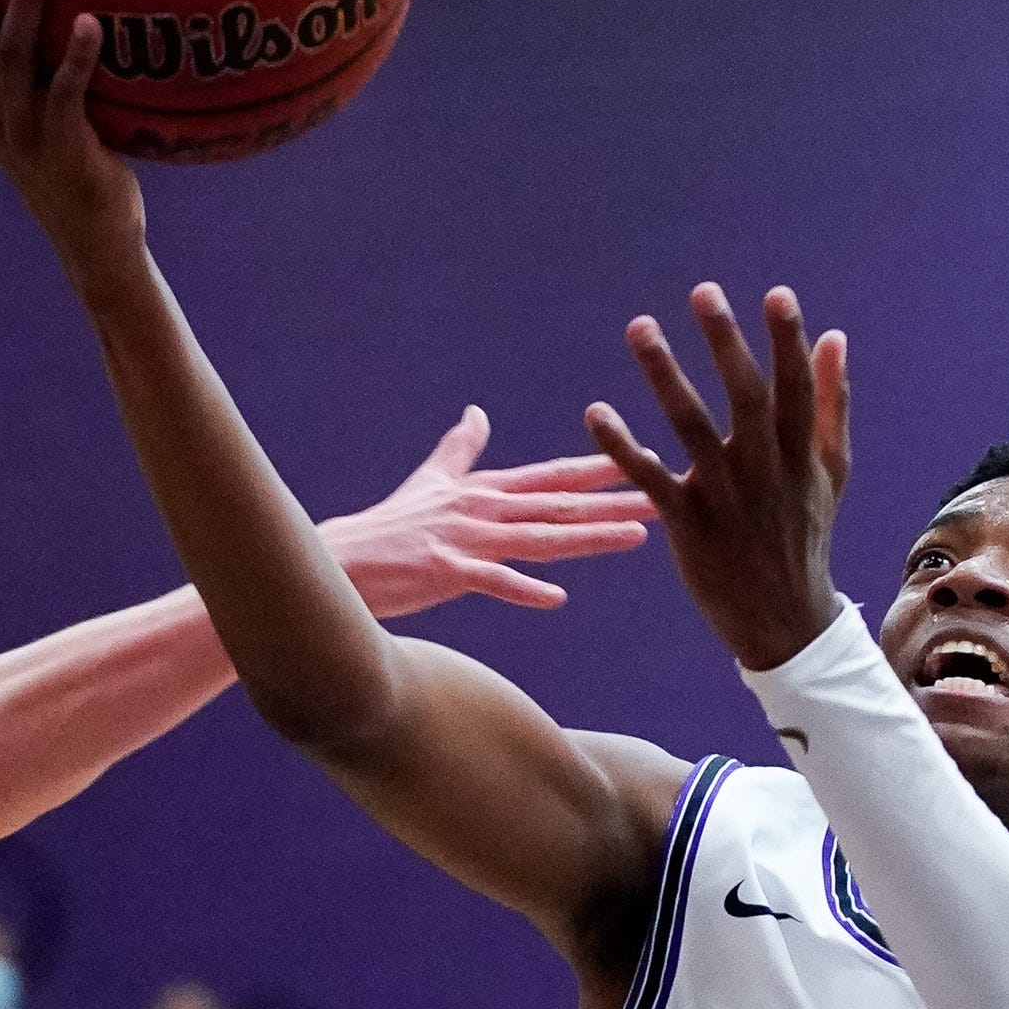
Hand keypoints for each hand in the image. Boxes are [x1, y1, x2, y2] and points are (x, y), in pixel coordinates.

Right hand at [0, 0, 147, 295]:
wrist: (97, 239)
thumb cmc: (83, 158)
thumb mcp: (52, 100)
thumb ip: (46, 50)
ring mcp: (21, 133)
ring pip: (11, 56)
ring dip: (24, 0)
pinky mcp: (61, 154)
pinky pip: (65, 99)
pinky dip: (74, 60)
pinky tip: (89, 23)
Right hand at [324, 408, 656, 615]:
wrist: (341, 560)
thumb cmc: (387, 529)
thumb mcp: (429, 482)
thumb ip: (459, 450)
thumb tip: (477, 412)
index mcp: (484, 491)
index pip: (552, 477)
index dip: (599, 468)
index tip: (645, 458)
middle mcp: (482, 509)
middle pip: (561, 505)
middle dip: (616, 499)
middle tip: (667, 491)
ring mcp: (465, 540)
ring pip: (539, 538)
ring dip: (590, 536)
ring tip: (637, 535)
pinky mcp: (443, 572)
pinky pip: (490, 582)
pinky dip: (521, 589)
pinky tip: (556, 596)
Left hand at [586, 282, 848, 671]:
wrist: (785, 621)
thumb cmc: (804, 537)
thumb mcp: (830, 473)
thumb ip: (830, 404)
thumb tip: (833, 337)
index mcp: (801, 456)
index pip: (796, 388)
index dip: (788, 341)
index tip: (777, 295)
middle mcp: (765, 472)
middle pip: (746, 398)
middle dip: (726, 343)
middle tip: (703, 292)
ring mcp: (725, 499)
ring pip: (692, 428)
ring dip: (664, 376)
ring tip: (640, 328)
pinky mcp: (688, 527)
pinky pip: (651, 481)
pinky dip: (622, 448)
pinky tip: (595, 412)